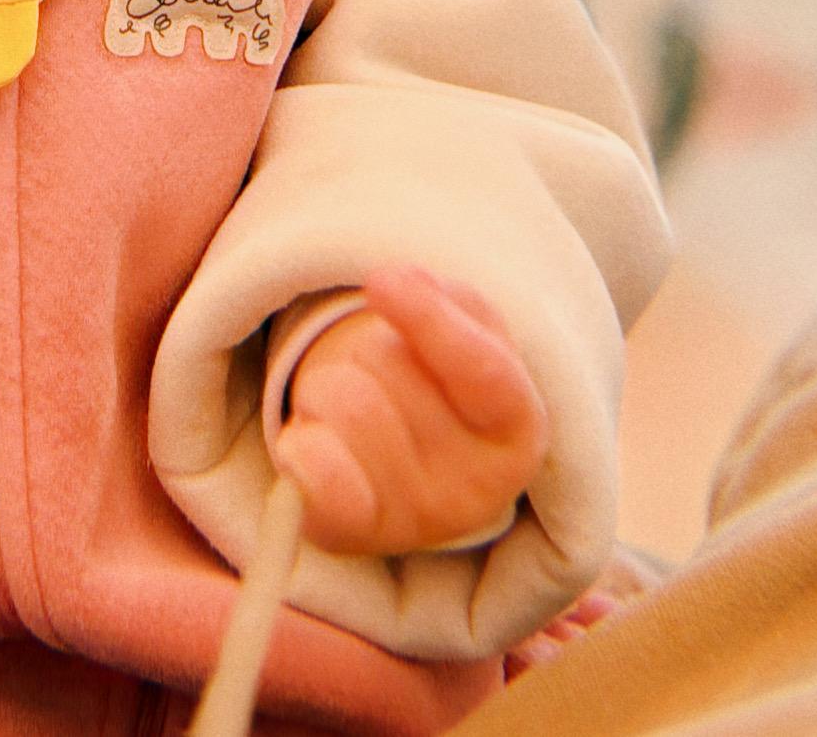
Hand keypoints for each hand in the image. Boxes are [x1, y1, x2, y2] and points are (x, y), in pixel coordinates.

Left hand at [275, 264, 547, 555]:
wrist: (416, 465)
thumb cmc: (443, 378)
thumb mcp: (470, 326)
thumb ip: (448, 298)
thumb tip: (400, 282)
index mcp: (517, 430)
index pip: (481, 370)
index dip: (429, 319)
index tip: (383, 278)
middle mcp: (474, 492)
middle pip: (385, 363)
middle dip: (367, 344)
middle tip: (382, 368)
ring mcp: (411, 522)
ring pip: (339, 400)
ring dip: (329, 381)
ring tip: (357, 403)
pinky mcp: (349, 538)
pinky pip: (309, 472)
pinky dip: (299, 444)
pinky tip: (318, 442)